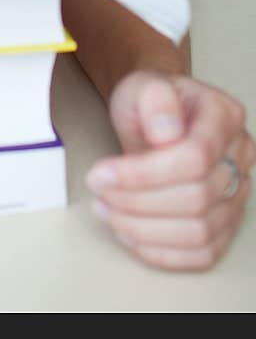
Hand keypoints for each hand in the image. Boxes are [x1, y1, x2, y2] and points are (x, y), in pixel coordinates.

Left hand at [86, 70, 254, 270]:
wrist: (157, 115)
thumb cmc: (150, 102)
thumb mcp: (142, 85)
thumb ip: (155, 100)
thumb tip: (167, 133)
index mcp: (224, 116)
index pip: (194, 158)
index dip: (144, 174)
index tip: (101, 174)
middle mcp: (240, 156)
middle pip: (197, 198)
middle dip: (138, 202)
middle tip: (99, 193)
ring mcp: (238, 192)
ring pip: (201, 232)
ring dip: (145, 230)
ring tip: (108, 213)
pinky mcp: (226, 222)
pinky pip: (204, 253)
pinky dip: (163, 252)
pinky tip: (130, 234)